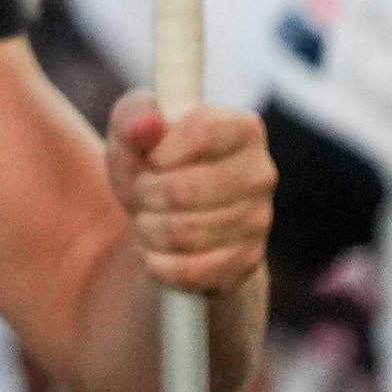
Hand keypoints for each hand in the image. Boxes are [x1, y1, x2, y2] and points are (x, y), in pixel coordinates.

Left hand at [104, 92, 274, 297]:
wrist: (163, 219)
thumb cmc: (149, 164)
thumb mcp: (131, 133)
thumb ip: (134, 120)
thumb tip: (149, 124)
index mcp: (242, 129)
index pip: (202, 132)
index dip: (162, 150)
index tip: (152, 158)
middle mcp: (260, 173)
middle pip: (185, 189)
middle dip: (146, 194)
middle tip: (143, 192)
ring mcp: (258, 221)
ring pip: (183, 233)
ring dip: (148, 229)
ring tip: (148, 219)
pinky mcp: (245, 263)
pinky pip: (190, 271)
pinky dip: (157, 263)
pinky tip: (155, 250)